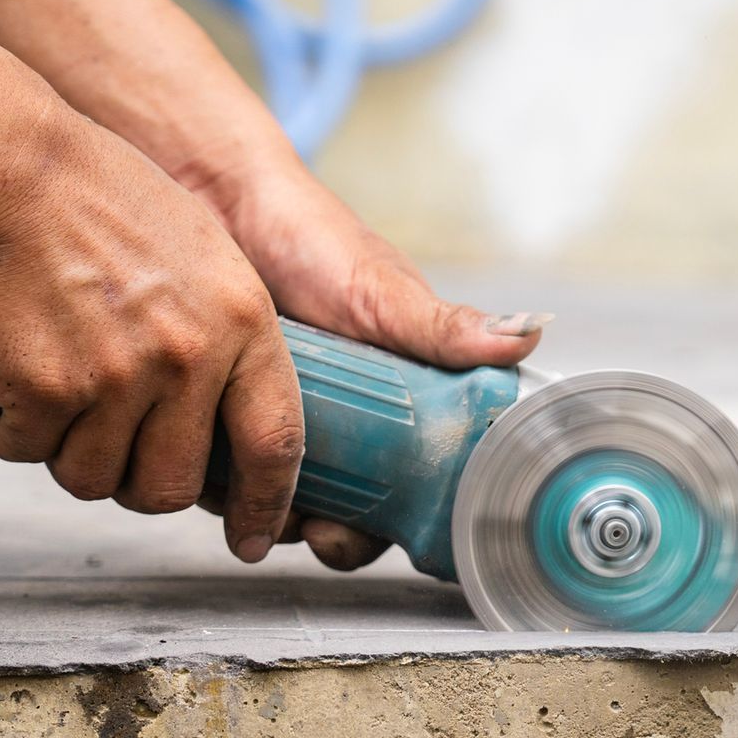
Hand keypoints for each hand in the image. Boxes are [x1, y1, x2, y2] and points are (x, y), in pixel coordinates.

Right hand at [0, 111, 305, 564]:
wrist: (16, 173)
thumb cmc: (109, 205)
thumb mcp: (209, 260)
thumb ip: (229, 341)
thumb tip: (227, 427)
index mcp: (245, 325)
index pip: (276, 442)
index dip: (264, 504)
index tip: (252, 537)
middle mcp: (189, 358)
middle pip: (173, 487)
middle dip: (142, 484)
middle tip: (118, 448)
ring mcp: (118, 378)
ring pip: (98, 480)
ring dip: (75, 457)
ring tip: (65, 398)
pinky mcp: (47, 390)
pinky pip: (31, 452)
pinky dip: (17, 431)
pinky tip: (19, 382)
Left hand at [204, 166, 551, 570]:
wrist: (222, 203)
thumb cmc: (314, 239)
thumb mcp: (381, 290)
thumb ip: (445, 325)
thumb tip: (530, 333)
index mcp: (402, 401)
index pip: (409, 489)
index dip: (388, 525)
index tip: (360, 534)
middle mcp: (347, 419)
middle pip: (348, 510)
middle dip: (328, 531)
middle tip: (304, 524)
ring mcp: (285, 417)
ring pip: (282, 498)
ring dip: (267, 511)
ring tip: (248, 492)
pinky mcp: (225, 412)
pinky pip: (224, 468)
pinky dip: (218, 478)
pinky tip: (208, 462)